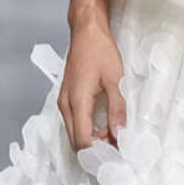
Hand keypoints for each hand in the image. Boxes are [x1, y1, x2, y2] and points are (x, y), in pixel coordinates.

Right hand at [59, 18, 125, 154]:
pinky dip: (88, 130)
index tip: (117, 152)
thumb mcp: (115, 79)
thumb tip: (119, 132)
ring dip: (93, 140)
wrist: (86, 31)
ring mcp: (64, 101)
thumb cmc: (99, 50)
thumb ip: (117, 108)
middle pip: (76, 140)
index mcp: (77, 102)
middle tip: (118, 148)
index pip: (83, 140)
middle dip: (96, 149)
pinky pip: (74, 122)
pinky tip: (104, 127)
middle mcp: (66, 105)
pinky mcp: (67, 98)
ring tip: (115, 137)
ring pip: (74, 133)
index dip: (100, 151)